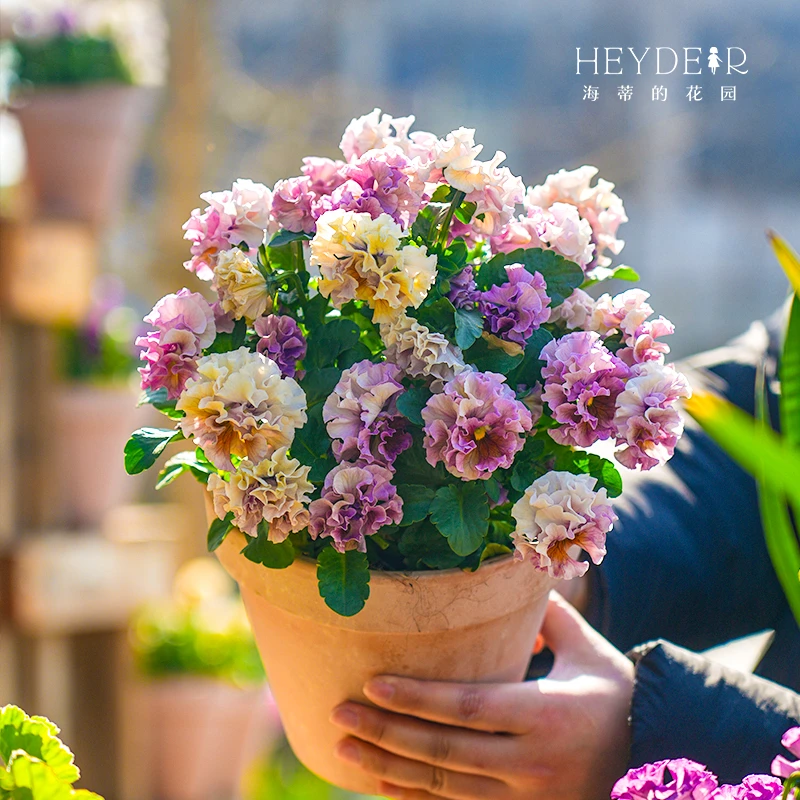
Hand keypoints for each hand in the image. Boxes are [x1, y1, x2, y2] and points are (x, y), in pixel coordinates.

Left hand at [330, 592, 633, 799]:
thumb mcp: (588, 650)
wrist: (658, 760)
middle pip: (446, 752)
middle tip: (340, 714)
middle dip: (388, 733)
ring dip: (392, 770)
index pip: (470, 707)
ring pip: (446, 791)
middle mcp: (534, 764)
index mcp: (547, 715)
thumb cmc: (616, 696)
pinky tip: (385, 785)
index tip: (373, 685)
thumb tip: (507, 577)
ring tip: (345, 749)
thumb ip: (545, 613)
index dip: (419, 699)